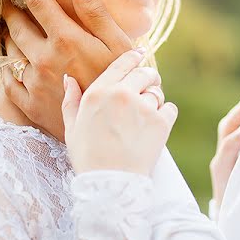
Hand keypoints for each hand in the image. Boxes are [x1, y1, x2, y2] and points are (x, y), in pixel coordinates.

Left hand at [0, 0, 133, 140]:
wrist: (113, 130)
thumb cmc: (122, 83)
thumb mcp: (118, 46)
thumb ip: (97, 14)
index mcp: (66, 39)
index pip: (38, 1)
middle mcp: (44, 58)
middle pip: (17, 24)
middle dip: (9, 8)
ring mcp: (34, 82)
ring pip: (10, 50)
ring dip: (8, 35)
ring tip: (9, 27)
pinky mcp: (29, 104)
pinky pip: (8, 80)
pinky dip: (6, 67)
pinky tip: (9, 62)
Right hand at [62, 48, 177, 174]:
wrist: (110, 186)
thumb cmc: (88, 158)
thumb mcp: (72, 128)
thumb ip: (71, 100)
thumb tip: (69, 79)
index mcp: (99, 91)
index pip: (123, 63)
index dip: (134, 56)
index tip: (140, 54)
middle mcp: (122, 94)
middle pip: (145, 72)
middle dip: (147, 77)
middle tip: (147, 85)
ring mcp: (144, 107)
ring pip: (157, 91)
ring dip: (154, 99)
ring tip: (146, 114)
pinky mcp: (161, 123)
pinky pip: (170, 109)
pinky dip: (165, 115)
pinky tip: (155, 126)